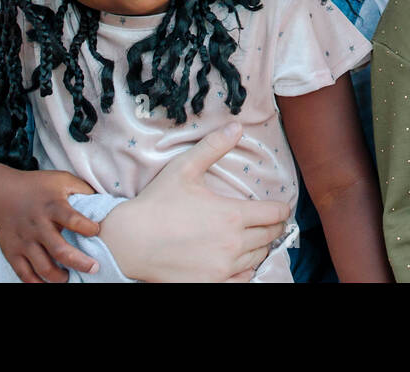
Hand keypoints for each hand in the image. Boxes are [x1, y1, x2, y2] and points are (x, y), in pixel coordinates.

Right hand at [0, 169, 102, 283]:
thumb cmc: (36, 186)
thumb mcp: (61, 179)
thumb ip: (83, 189)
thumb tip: (104, 202)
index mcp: (52, 206)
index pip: (73, 220)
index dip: (89, 228)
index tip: (97, 231)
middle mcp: (38, 225)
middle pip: (60, 250)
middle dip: (80, 263)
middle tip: (94, 268)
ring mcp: (24, 241)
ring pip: (43, 267)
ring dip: (60, 277)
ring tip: (69, 277)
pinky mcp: (12, 251)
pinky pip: (24, 274)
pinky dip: (37, 283)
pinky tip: (49, 283)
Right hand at [100, 123, 289, 281]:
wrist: (127, 243)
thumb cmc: (156, 204)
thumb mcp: (184, 168)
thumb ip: (213, 146)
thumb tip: (237, 126)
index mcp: (232, 215)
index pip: (275, 214)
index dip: (282, 209)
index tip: (281, 207)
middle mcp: (233, 244)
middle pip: (270, 236)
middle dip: (274, 226)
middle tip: (270, 221)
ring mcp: (223, 268)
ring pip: (258, 258)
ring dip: (260, 246)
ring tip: (255, 237)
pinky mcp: (211, 284)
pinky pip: (243, 280)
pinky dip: (246, 270)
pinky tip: (240, 261)